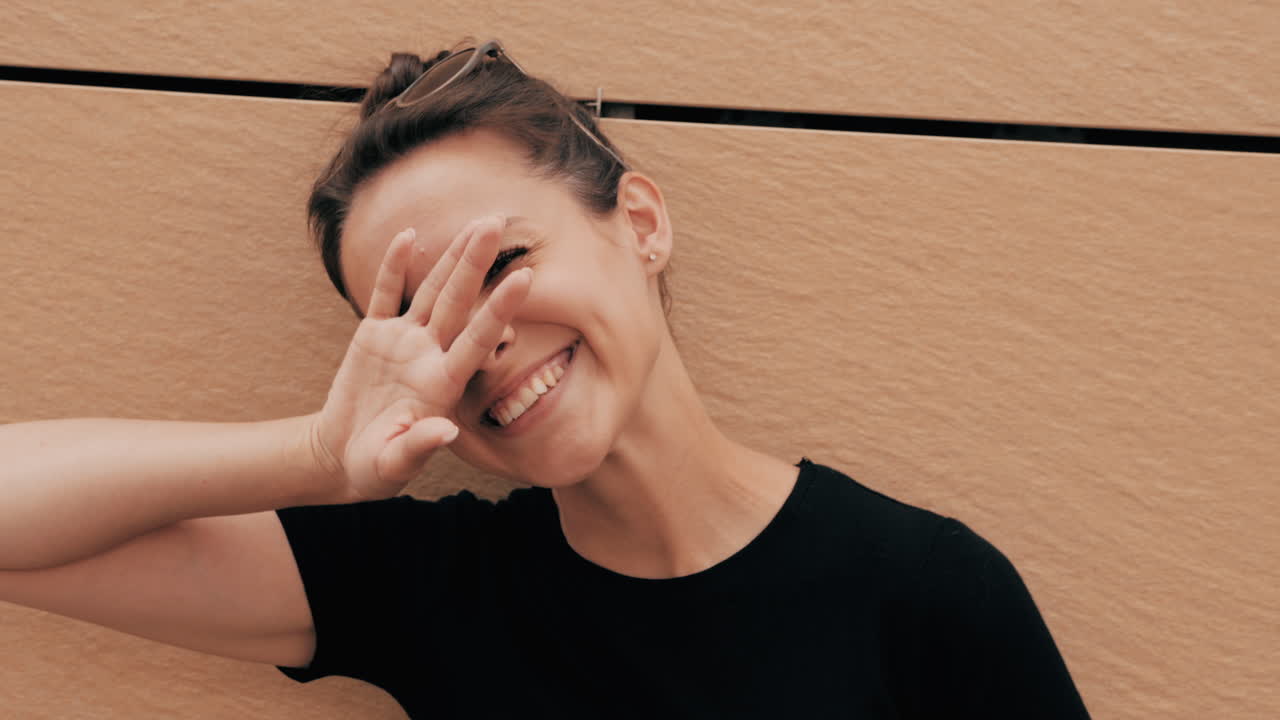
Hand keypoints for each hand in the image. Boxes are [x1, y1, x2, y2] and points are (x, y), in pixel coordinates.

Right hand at [308, 216, 530, 502]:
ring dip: (451, 258)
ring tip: (476, 225)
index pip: (478, 339)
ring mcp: (403, 343)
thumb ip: (418, 447)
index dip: (499, 308)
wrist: (345, 457)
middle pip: (459, 302)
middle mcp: (429, 356)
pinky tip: (408, 237)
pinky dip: (393, 267)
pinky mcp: (373, 337)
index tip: (526, 278)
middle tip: (497, 223)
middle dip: (476, 263)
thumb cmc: (376, 469)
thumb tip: (446, 430)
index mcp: (442, 385)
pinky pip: (385, 295)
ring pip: (431, 291)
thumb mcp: (393, 465)